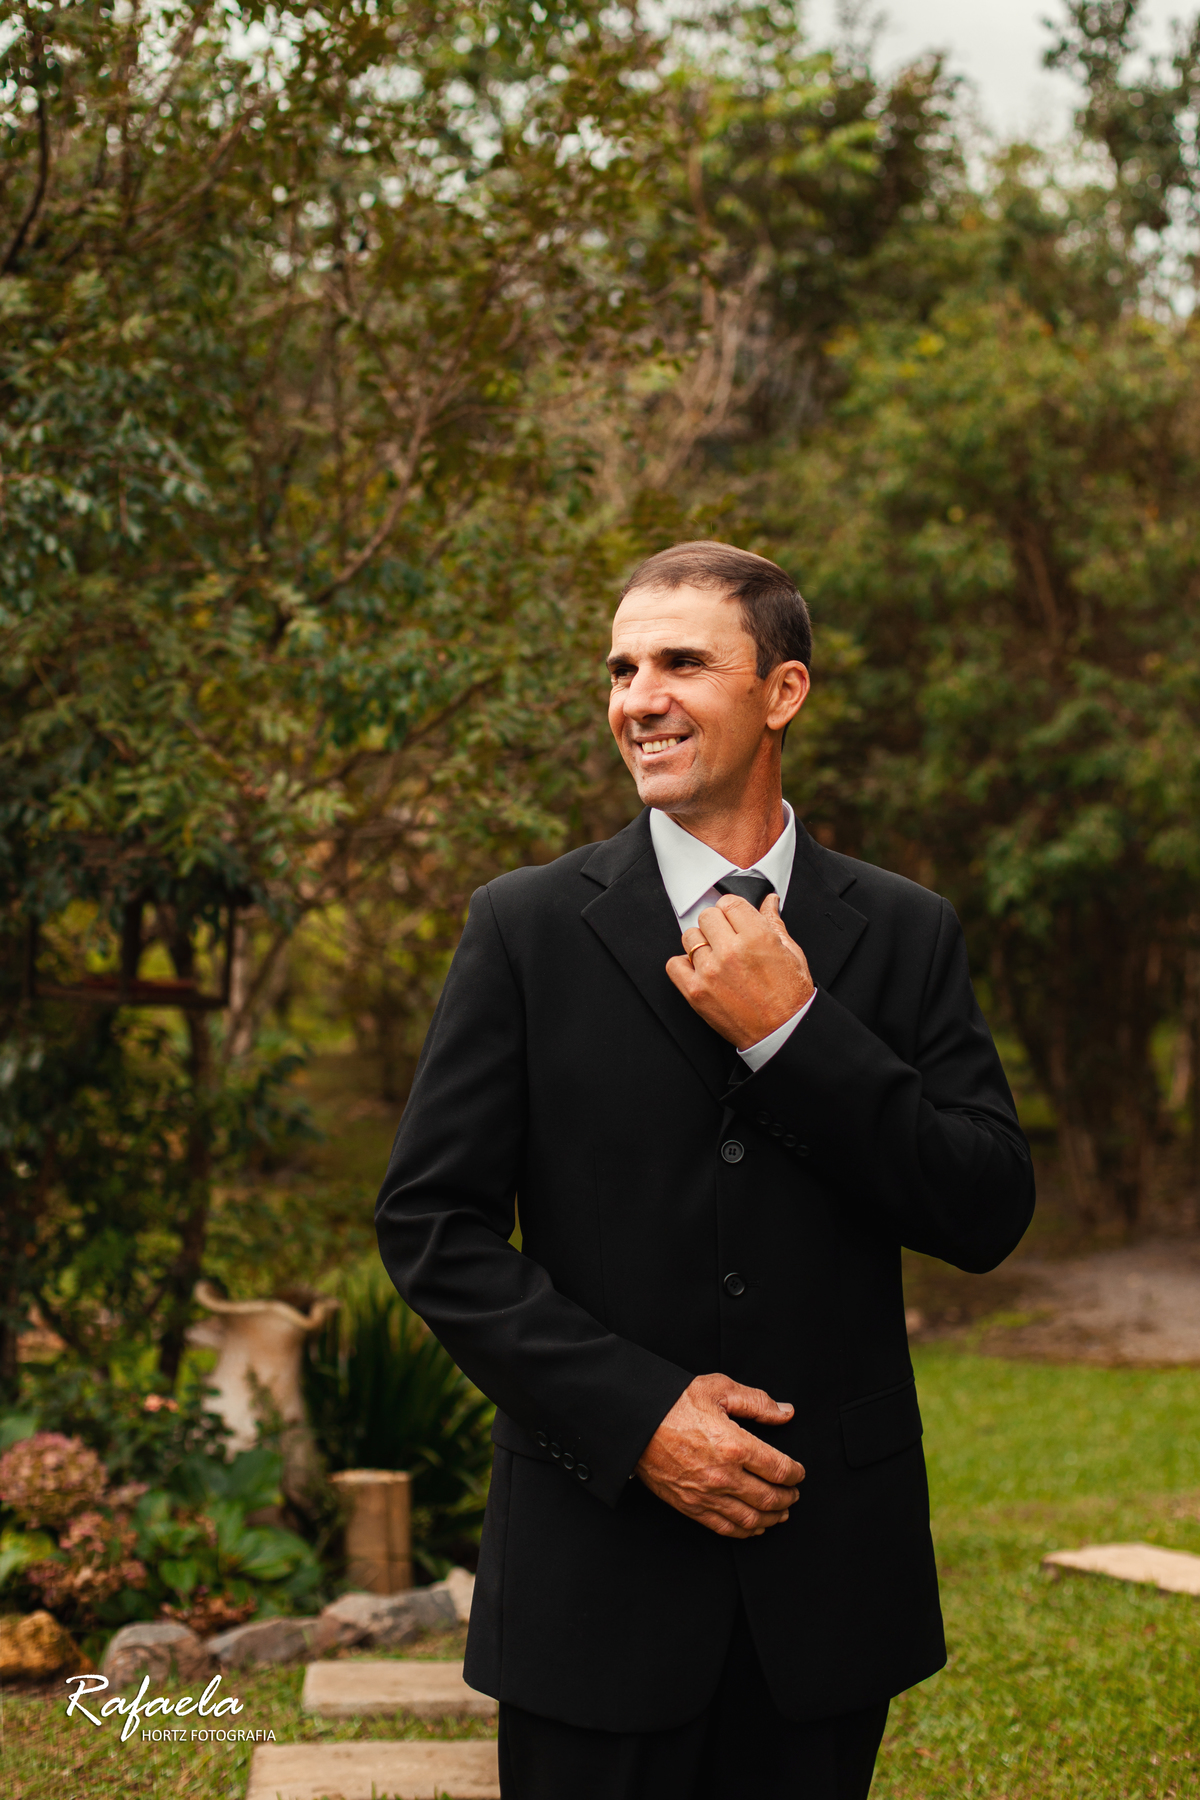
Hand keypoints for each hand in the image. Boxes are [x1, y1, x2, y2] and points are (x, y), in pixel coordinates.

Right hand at [635, 1373, 804, 1538]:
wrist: (635, 1422)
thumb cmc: (674, 1403)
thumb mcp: (718, 1389)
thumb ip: (757, 1402)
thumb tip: (785, 1413)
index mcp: (734, 1445)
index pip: (779, 1469)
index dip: (795, 1474)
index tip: (799, 1473)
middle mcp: (723, 1476)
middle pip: (769, 1498)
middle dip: (788, 1498)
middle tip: (794, 1494)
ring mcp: (706, 1495)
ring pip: (750, 1518)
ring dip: (771, 1518)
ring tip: (781, 1512)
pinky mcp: (690, 1506)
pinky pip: (724, 1527)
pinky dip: (745, 1531)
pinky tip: (754, 1526)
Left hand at [666, 893, 814, 1048]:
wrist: (783, 1033)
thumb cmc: (790, 998)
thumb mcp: (791, 953)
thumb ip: (774, 923)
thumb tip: (769, 902)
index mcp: (757, 937)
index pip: (729, 902)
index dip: (733, 911)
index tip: (735, 920)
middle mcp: (731, 952)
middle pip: (707, 916)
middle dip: (718, 925)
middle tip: (728, 940)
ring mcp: (710, 972)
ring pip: (689, 937)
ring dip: (701, 944)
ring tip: (716, 958)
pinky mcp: (696, 992)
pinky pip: (674, 964)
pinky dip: (683, 965)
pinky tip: (700, 971)